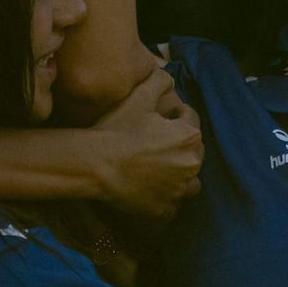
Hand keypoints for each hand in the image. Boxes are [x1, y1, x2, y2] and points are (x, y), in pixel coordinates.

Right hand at [92, 67, 203, 217]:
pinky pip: (174, 203)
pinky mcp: (165, 209)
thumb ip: (159, 82)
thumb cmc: (117, 130)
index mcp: (189, 136)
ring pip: (190, 180)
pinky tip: (153, 188)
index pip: (191, 120)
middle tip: (158, 143)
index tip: (161, 119)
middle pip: (193, 150)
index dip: (176, 116)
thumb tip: (170, 77)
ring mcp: (179, 190)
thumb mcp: (139, 99)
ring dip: (181, 174)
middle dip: (180, 144)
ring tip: (162, 169)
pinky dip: (168, 196)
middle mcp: (191, 164)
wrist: (94, 165)